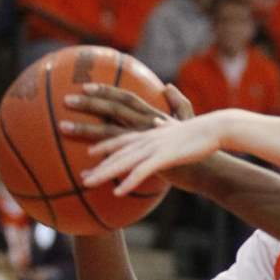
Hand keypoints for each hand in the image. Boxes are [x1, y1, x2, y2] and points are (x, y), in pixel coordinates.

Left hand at [61, 83, 196, 187]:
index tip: (73, 104)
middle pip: (110, 130)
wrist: (218, 133)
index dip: (95, 108)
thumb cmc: (203, 130)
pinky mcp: (164, 158)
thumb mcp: (185, 118)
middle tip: (61, 126)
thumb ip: (175, 105)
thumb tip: (169, 86)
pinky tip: (117, 193)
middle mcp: (145, 131)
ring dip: (103, 170)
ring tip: (86, 182)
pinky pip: (142, 173)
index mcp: (147, 122)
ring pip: (122, 158)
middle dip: (84, 128)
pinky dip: (129, 181)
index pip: (115, 113)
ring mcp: (153, 145)